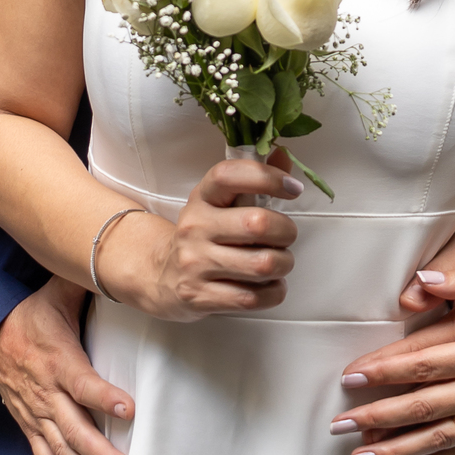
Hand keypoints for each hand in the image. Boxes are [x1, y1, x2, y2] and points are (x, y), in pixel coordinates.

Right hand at [0, 277, 134, 454]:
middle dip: (99, 452)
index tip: (128, 409)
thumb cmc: (29, 315)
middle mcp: (46, 392)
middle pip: (73, 428)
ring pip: (60, 449)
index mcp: (57, 360)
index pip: (83, 383)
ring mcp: (36, 414)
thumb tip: (115, 261)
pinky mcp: (29, 426)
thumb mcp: (56, 294)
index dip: (104, 397)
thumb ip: (85, 282)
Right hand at [106, 154, 300, 321]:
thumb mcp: (221, 203)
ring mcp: (195, 263)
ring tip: (279, 262)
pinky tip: (270, 285)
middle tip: (286, 236)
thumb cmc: (204, 235)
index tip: (292, 187)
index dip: (266, 176)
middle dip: (286, 231)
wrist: (162, 276)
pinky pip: (253, 298)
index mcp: (202, 197)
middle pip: (257, 224)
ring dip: (283, 264)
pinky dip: (274, 292)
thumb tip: (284, 156)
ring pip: (262, 264)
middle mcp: (195, 227)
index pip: (229, 175)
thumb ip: (254, 181)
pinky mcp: (200, 297)